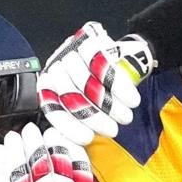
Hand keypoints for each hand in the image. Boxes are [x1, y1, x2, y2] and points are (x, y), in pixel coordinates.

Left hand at [36, 22, 157, 144]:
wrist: (125, 58)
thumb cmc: (104, 87)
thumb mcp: (89, 105)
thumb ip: (81, 119)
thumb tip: (84, 140)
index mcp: (49, 85)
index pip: (53, 107)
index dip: (69, 126)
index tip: (88, 139)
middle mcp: (56, 66)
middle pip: (70, 95)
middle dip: (93, 117)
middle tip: (112, 130)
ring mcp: (72, 51)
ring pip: (86, 82)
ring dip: (109, 105)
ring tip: (125, 117)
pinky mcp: (91, 41)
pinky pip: (105, 66)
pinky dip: (120, 87)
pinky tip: (131, 100)